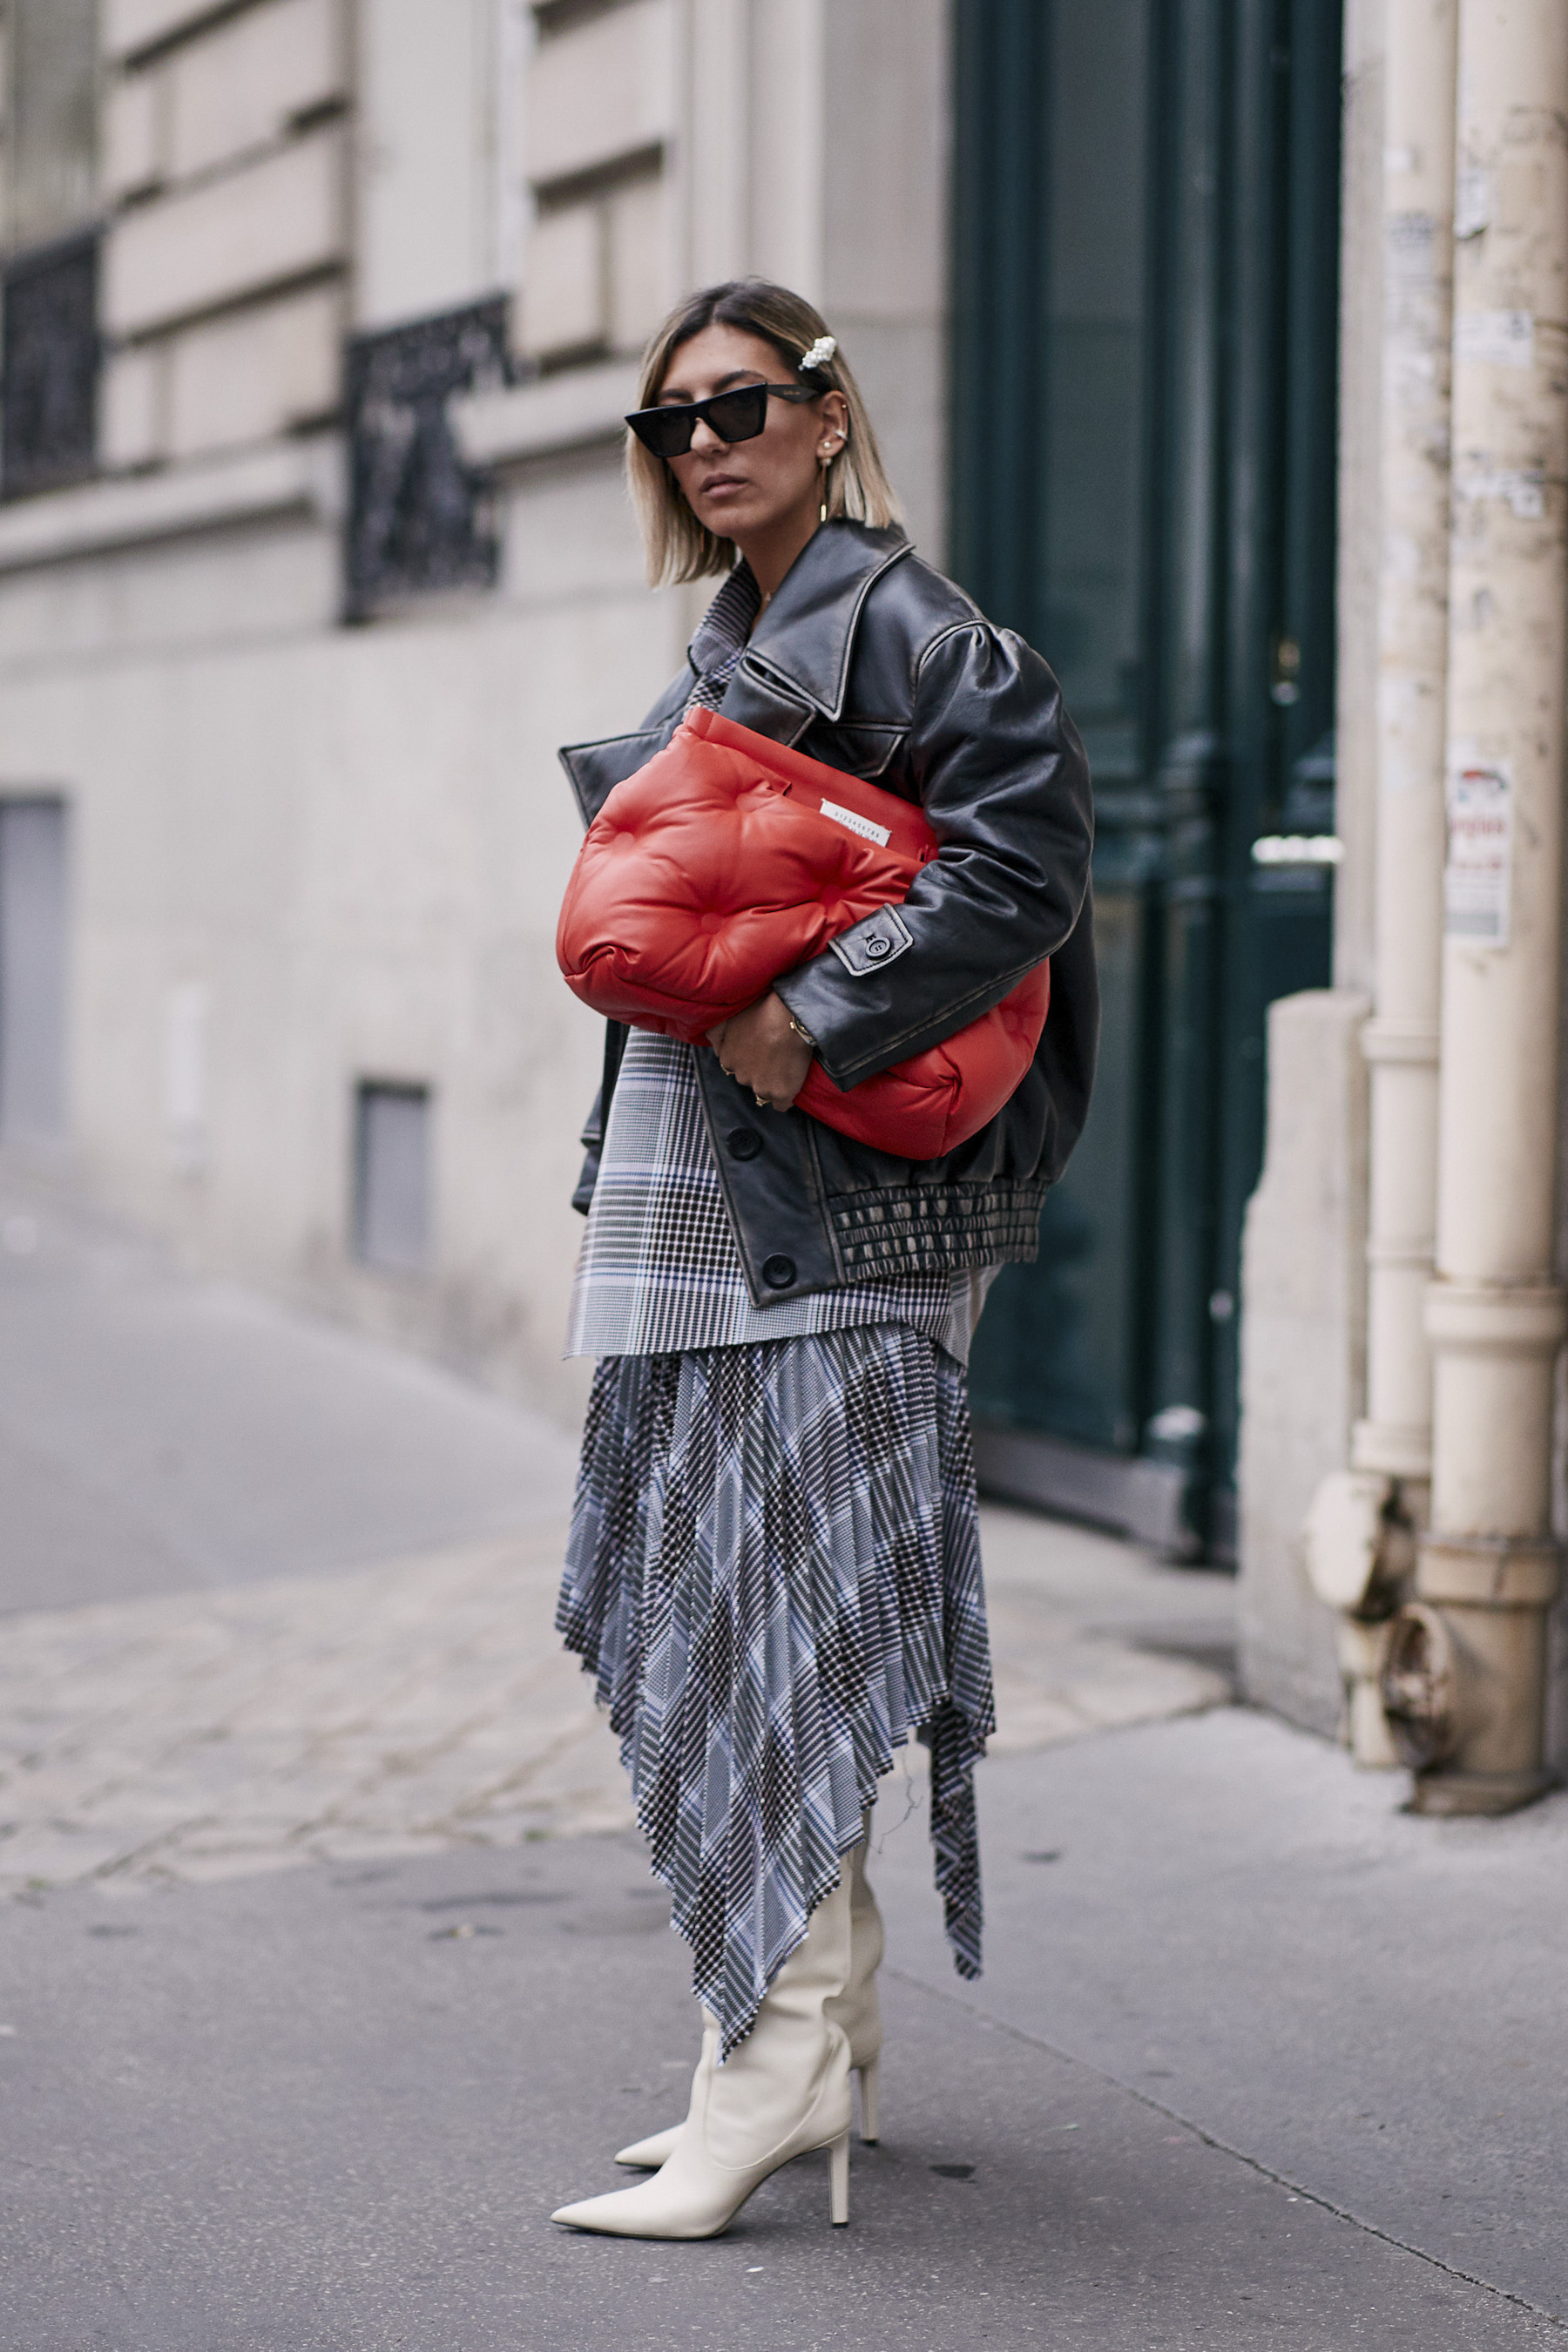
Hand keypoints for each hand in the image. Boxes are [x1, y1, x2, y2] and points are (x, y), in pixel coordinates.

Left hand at [708, 993, 813, 1111]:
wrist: (790, 1017)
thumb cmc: (762, 1011)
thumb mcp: (730, 1017)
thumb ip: (716, 1034)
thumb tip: (715, 1048)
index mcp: (728, 1059)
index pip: (735, 1067)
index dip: (749, 1059)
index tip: (760, 1051)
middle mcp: (741, 1075)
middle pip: (749, 1079)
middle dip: (759, 1071)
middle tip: (774, 1055)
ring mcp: (761, 1087)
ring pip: (764, 1092)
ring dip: (772, 1083)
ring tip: (786, 1066)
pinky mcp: (781, 1093)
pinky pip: (781, 1105)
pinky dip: (786, 1097)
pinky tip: (791, 1085)